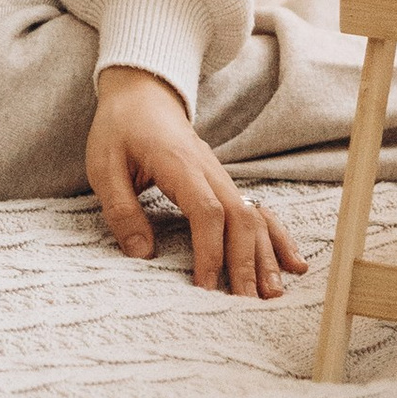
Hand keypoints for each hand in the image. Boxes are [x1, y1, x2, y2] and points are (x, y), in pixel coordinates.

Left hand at [87, 66, 305, 299]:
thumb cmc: (120, 130)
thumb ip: (121, 209)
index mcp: (180, 164)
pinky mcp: (225, 183)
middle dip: (246, 262)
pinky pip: (258, 210)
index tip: (207, 285)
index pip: (206, 210)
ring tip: (273, 294)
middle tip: (246, 303)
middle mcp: (210, 170)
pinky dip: (277, 237)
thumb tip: (142, 254)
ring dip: (266, 255)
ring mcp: (222, 176)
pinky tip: (292, 263)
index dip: (210, 250)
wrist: (142, 94)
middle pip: (240, 217)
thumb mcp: (104, 166)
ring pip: (254, 216)